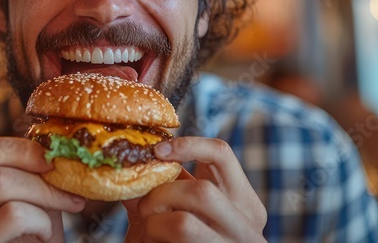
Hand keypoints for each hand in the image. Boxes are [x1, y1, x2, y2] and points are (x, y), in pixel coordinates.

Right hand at [0, 137, 85, 241]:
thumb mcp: (27, 203)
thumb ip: (29, 174)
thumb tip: (51, 140)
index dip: (29, 151)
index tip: (58, 163)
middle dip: (40, 176)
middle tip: (70, 194)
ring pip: (1, 183)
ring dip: (43, 200)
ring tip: (50, 225)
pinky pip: (13, 213)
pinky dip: (41, 222)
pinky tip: (41, 239)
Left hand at [122, 137, 266, 241]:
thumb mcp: (186, 216)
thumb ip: (166, 193)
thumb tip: (130, 166)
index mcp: (244, 203)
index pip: (222, 154)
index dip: (188, 145)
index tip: (157, 151)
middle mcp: (247, 226)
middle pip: (200, 191)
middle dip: (161, 194)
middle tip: (144, 206)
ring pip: (183, 224)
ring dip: (153, 224)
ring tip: (148, 232)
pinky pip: (176, 242)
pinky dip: (153, 242)